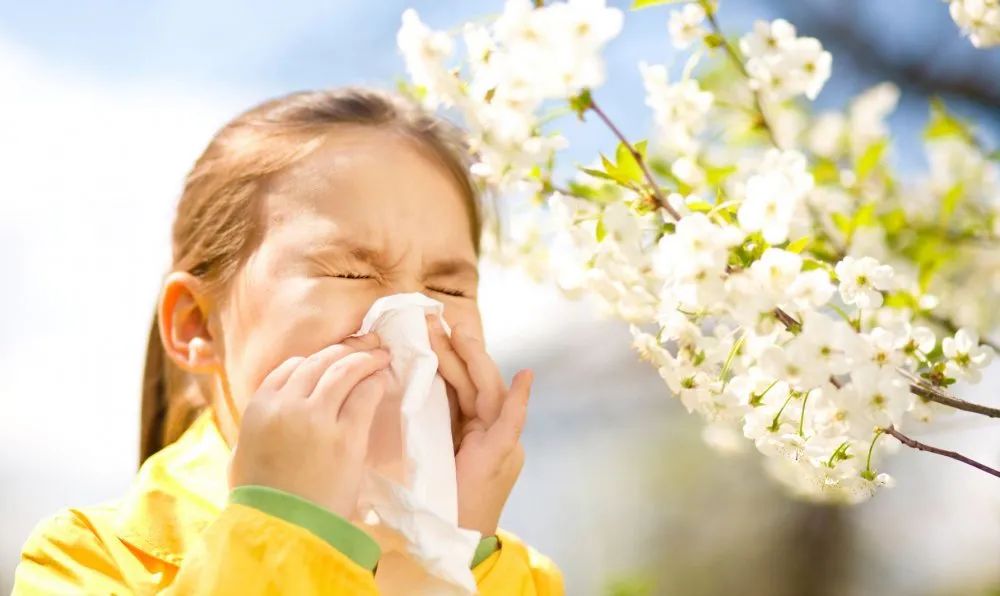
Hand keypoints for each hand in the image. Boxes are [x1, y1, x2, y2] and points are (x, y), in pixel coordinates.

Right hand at [229, 333, 390, 517]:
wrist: (281, 531)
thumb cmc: (261, 502)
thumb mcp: (244, 457)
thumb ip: (258, 429)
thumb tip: (272, 415)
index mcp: (259, 408)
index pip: (290, 367)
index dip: (315, 360)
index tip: (333, 359)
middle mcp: (286, 405)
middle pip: (320, 362)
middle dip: (345, 350)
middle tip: (366, 345)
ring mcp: (317, 418)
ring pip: (344, 371)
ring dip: (365, 358)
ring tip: (381, 355)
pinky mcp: (346, 437)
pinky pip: (364, 396)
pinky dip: (375, 381)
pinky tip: (383, 378)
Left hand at [425, 314, 532, 536]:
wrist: (452, 537)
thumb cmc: (436, 497)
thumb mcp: (428, 449)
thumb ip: (427, 420)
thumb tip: (403, 386)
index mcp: (473, 429)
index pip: (462, 386)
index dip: (448, 358)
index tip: (429, 331)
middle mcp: (490, 431)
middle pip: (475, 381)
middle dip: (457, 350)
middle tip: (434, 321)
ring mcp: (500, 442)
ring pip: (490, 391)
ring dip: (475, 360)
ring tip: (459, 332)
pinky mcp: (501, 455)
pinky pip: (512, 423)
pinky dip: (519, 400)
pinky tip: (524, 377)